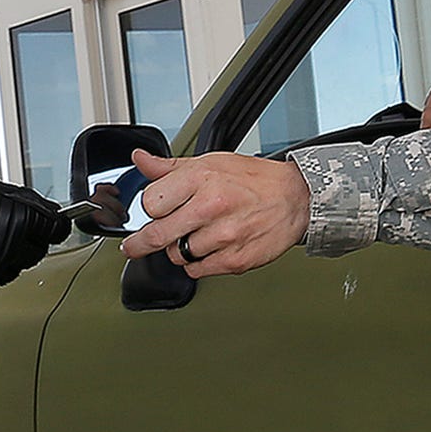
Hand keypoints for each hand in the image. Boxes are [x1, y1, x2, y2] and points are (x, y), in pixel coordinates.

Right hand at [0, 168, 67, 299]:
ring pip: (13, 270)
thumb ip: (16, 201)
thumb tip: (37, 207)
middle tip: (13, 232)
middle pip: (37, 253)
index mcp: (21, 218)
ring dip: (8, 259)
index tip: (53, 226)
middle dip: (30, 243)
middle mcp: (13, 247)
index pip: (56, 230)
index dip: (54, 227)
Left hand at [117, 149, 308, 276]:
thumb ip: (170, 167)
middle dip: (140, 243)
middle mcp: (211, 206)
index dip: (149, 208)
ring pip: (177, 255)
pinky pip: (197, 270)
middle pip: (157, 234)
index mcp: (201, 178)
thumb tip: (140, 160)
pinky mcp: (234, 260)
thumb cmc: (253, 180)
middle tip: (135, 246)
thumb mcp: (210, 163)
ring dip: (179, 249)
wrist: (295, 198)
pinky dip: (197, 263)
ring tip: (197, 235)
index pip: (150, 202)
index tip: (153, 211)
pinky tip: (209, 248)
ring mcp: (223, 236)